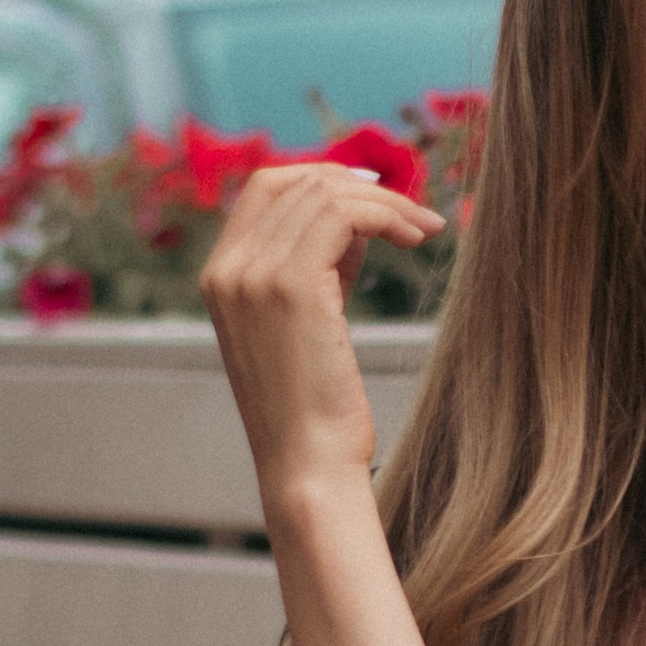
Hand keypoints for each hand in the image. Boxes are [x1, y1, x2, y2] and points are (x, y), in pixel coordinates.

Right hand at [200, 162, 440, 496]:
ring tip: (426, 229)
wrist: (308, 467)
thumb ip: (317, 270)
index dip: (322, 178)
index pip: (264, 189)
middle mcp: (227, 270)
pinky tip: (417, 238)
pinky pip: (343, 216)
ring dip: (385, 203)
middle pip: (293, 181)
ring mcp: (253, 275)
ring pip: (323, 194)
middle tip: (413, 211)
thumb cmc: (316, 411)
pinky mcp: (290, 286)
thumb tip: (359, 224)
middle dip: (359, 186)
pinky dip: (387, 215)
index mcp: (220, 277)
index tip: (376, 196)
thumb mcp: (306, 326)